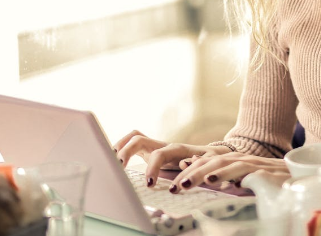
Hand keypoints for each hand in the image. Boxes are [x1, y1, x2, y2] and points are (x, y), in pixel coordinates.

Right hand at [113, 130, 232, 188]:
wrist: (210, 153)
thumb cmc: (208, 160)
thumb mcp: (208, 163)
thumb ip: (197, 164)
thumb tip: (185, 165)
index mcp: (176, 148)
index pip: (159, 154)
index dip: (152, 168)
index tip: (149, 184)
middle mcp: (162, 144)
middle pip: (138, 138)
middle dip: (126, 152)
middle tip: (119, 168)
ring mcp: (155, 145)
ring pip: (133, 137)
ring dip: (120, 146)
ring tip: (110, 162)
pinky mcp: (150, 150)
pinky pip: (132, 144)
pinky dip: (121, 149)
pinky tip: (114, 161)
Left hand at [171, 152, 289, 192]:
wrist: (301, 176)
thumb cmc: (274, 180)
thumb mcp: (247, 180)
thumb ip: (231, 180)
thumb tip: (214, 183)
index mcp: (235, 161)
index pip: (207, 163)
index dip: (190, 170)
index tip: (175, 182)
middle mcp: (241, 159)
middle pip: (210, 163)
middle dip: (190, 174)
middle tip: (175, 186)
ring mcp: (251, 164)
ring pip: (221, 165)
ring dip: (201, 174)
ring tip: (186, 184)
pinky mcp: (262, 172)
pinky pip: (241, 172)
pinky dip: (226, 176)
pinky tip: (213, 181)